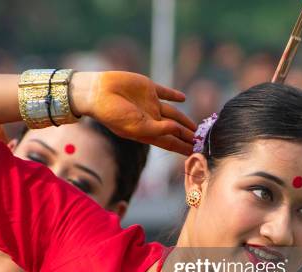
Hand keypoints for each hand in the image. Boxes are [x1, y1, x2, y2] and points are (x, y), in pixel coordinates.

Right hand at [70, 71, 195, 154]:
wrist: (98, 93)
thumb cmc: (114, 114)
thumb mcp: (137, 126)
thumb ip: (159, 129)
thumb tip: (178, 129)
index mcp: (147, 132)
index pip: (170, 142)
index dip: (183, 148)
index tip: (197, 154)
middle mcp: (150, 119)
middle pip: (174, 130)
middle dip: (187, 136)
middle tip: (204, 142)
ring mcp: (150, 104)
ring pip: (173, 113)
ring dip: (185, 120)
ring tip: (197, 127)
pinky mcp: (148, 88)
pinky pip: (165, 92)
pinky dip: (174, 95)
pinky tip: (183, 98)